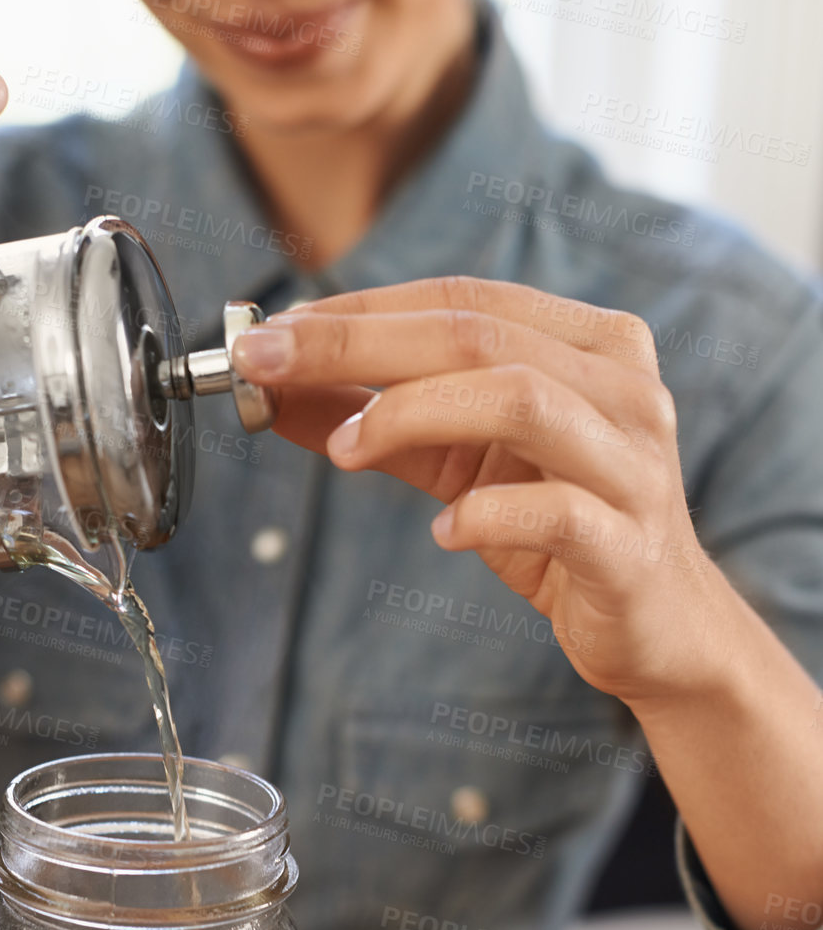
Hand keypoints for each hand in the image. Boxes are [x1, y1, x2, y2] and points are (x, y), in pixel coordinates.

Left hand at [233, 276, 728, 710]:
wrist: (661, 629)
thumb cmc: (561, 532)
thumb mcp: (462, 466)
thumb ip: (382, 423)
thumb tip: (279, 391)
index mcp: (588, 346)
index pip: (461, 300)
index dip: (360, 309)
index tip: (270, 335)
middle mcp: (621, 387)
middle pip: (476, 337)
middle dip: (356, 345)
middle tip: (267, 365)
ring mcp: (632, 463)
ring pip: (519, 399)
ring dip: (410, 414)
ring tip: (344, 449)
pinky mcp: (630, 544)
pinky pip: (554, 512)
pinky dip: (486, 516)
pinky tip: (443, 532)